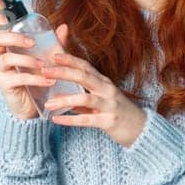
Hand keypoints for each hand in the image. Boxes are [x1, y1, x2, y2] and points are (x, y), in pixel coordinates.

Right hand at [0, 0, 65, 119]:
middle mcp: (0, 53)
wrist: (35, 107)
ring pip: (6, 58)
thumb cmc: (39, 77)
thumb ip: (54, 43)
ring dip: (26, 59)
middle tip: (31, 42)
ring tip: (43, 65)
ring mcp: (1, 69)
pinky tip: (48, 80)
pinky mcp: (6, 85)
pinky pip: (17, 78)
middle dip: (13, 37)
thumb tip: (64, 25)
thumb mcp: (48, 58)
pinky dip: (34, 78)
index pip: (1, 19)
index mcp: (9, 42)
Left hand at [40, 28, 149, 147]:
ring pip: (85, 99)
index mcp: (103, 82)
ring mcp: (109, 105)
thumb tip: (59, 94)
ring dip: (64, 100)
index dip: (70, 59)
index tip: (53, 55)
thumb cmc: (117, 111)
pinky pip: (86, 120)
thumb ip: (82, 95)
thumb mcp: (101, 98)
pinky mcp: (109, 121)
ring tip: (48, 103)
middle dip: (63, 72)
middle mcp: (107, 90)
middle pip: (84, 76)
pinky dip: (70, 120)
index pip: (85, 66)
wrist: (140, 129)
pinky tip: (56, 120)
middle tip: (44, 71)